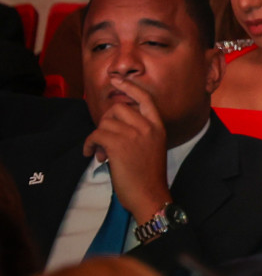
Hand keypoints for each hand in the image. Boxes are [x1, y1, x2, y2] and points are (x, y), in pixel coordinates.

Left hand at [82, 76, 170, 222]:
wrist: (150, 195)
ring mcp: (134, 135)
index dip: (129, 87)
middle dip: (106, 121)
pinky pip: (96, 135)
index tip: (116, 80)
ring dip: (97, 136)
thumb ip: (139, 132)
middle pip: (118, 108)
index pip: (145, 99)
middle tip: (104, 139)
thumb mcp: (152, 147)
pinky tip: (91, 154)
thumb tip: (112, 125)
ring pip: (105, 122)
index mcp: (158, 127)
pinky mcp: (119, 145)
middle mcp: (147, 127)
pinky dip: (89, 144)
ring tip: (100, 152)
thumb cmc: (148, 176)